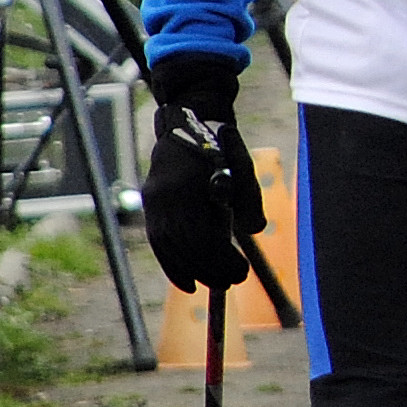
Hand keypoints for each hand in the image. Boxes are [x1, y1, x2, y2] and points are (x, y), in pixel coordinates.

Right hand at [140, 54, 265, 291]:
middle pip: (184, 245)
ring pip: (167, 246)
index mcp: (189, 186)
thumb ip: (249, 199)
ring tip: (212, 285)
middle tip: (233, 281)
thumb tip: (255, 230)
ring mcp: (153, 199)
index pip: (202, 235)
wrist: (189, 121)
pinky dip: (171, 263)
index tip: (242, 271)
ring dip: (190, 270)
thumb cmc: (222, 146)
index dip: (222, 258)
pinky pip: (157, 240)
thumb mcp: (242, 168)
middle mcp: (165, 195)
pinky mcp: (150, 202)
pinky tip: (187, 280)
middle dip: (209, 268)